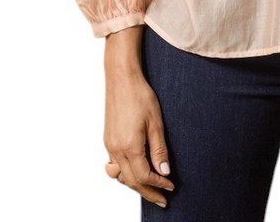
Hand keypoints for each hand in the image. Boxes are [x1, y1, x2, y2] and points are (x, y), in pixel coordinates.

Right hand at [103, 63, 174, 207]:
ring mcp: (110, 145)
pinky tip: (134, 171)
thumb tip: (164, 172)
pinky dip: (125, 174)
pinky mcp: (108, 139)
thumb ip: (159, 150)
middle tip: (162, 200)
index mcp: (129, 147)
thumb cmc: (140, 96)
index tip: (171, 188)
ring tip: (150, 189)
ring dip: (135, 185)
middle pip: (131, 181)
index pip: (144, 176)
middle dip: (147, 192)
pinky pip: (115, 166)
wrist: (121, 79)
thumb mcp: (155, 123)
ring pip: (121, 176)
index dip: (158, 185)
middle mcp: (116, 149)